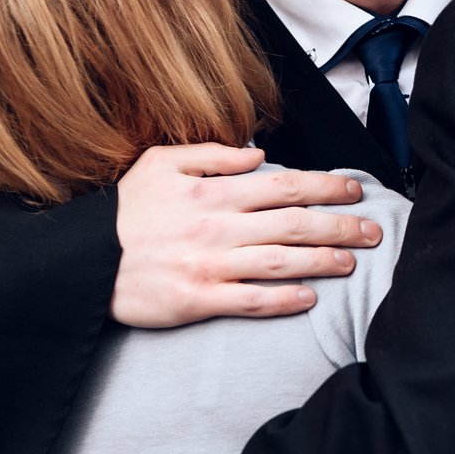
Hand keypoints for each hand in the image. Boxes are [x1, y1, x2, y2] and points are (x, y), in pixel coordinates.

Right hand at [111, 145, 383, 327]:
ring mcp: (210, 265)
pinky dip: (283, 300)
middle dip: (341, 226)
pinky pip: (250, 301)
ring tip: (350, 262)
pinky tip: (309, 300)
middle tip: (373, 231)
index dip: (328, 186)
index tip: (356, 189)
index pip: (286, 184)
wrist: (81, 260)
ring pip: (281, 261)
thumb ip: (211, 154)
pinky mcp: (197, 299)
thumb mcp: (159, 162)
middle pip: (295, 224)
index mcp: (214, 191)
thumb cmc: (123, 211)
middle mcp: (218, 226)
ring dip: (322, 261)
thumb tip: (256, 153)